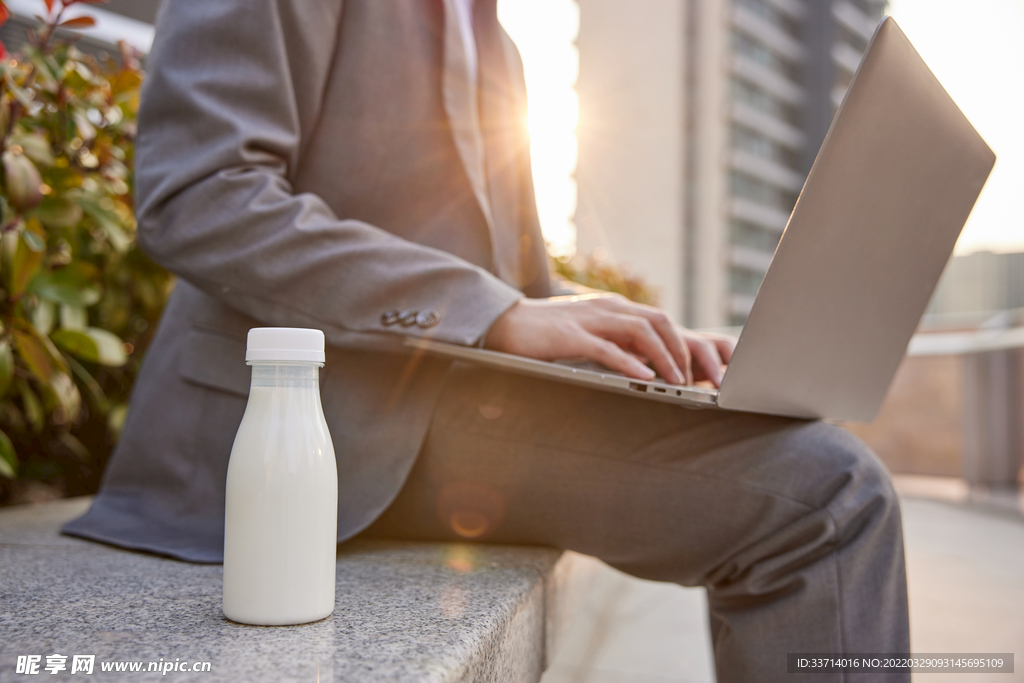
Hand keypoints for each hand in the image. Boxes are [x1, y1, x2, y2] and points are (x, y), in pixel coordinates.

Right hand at [483, 294, 736, 386]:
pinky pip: (609, 349)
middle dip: (679, 350)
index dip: (679, 343)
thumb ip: (614, 342)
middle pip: (658, 321)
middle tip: (689, 378)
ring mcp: (589, 320)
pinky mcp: (571, 336)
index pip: (658, 319)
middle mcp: (606, 307)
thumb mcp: (588, 332)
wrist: (506, 323)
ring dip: (663, 358)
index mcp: (612, 306)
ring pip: (641, 332)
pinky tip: (645, 379)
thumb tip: (645, 363)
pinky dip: (631, 364)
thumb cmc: (547, 333)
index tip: (689, 369)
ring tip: (675, 381)